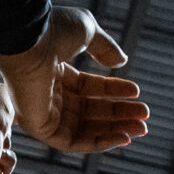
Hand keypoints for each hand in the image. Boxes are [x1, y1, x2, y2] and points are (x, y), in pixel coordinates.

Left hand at [0, 9, 148, 153]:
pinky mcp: (39, 127)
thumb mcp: (87, 32)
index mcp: (56, 72)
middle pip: (90, 111)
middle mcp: (49, 94)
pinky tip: (122, 136)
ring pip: (84, 129)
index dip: (114, 91)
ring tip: (140, 128)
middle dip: (119, 115)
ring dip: (114, 130)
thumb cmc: (52, 30)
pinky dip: (98, 143)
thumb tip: (122, 61)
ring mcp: (43, 112)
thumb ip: (105, 48)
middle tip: (144, 118)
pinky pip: (72, 143)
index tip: (137, 92)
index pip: (90, 88)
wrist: (28, 38)